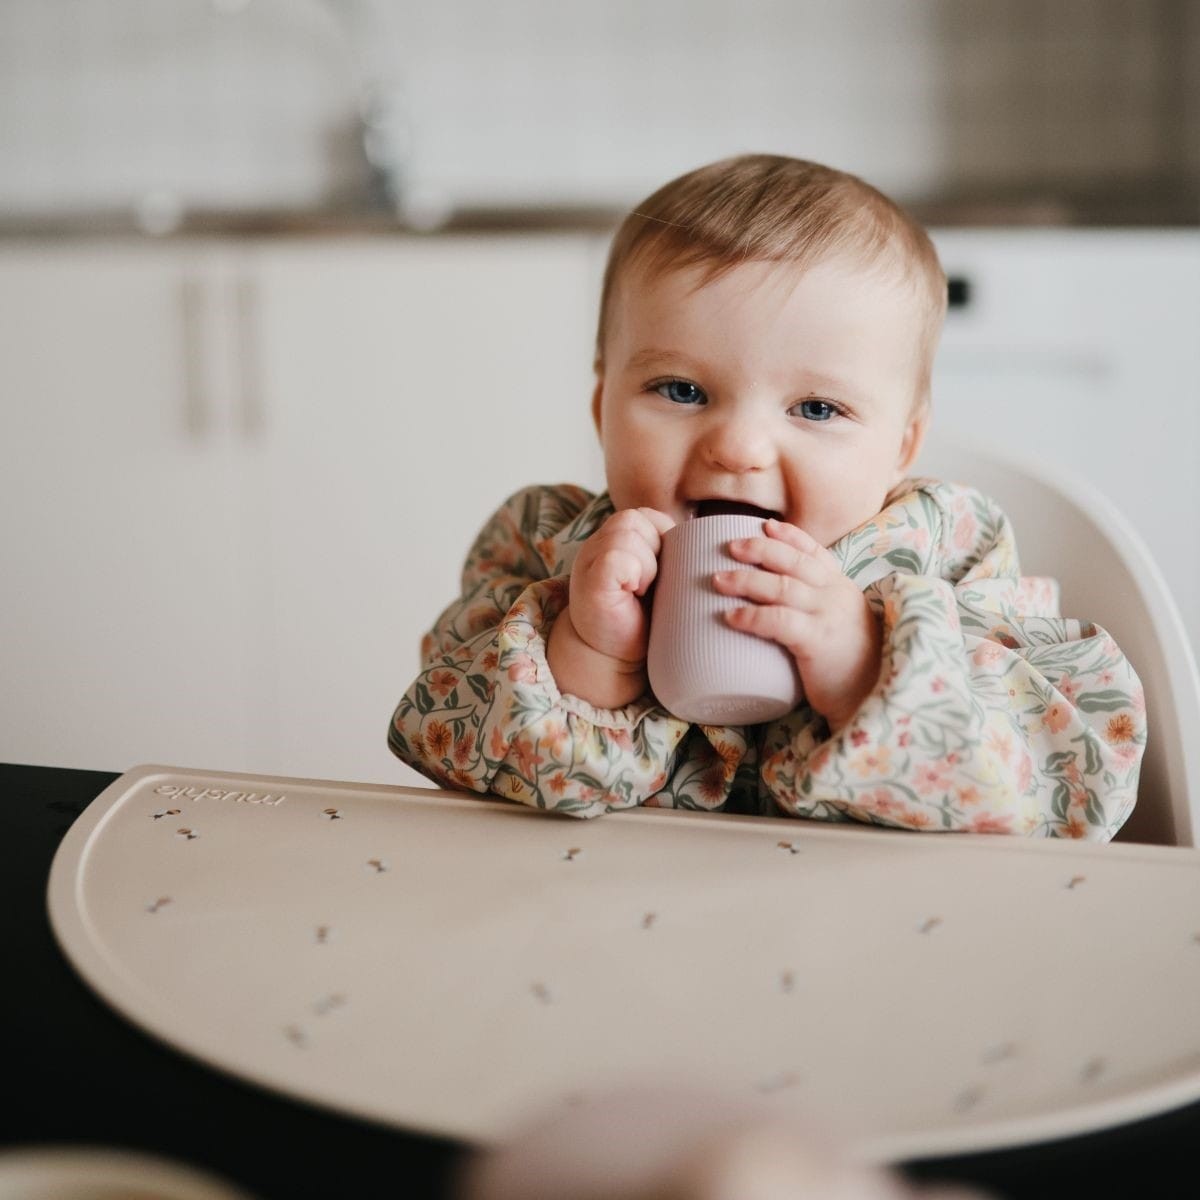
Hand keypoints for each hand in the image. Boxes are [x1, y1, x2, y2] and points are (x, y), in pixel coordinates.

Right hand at [548, 507, 674, 707]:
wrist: (614, 660)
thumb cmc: (642, 620)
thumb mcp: (657, 578)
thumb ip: (667, 553)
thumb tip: (709, 539)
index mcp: (613, 540)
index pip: (645, 516)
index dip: (663, 537)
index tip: (663, 570)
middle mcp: (596, 545)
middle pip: (635, 519)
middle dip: (655, 548)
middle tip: (653, 584)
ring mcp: (590, 561)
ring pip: (627, 533)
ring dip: (646, 563)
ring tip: (643, 590)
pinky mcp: (591, 581)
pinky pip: (617, 557)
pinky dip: (634, 573)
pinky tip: (632, 593)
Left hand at [713, 519, 880, 730]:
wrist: (873, 696)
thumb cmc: (850, 668)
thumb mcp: (839, 627)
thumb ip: (816, 612)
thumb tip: (775, 607)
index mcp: (842, 589)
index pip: (815, 552)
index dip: (790, 536)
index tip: (765, 525)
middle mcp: (836, 595)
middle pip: (793, 561)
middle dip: (760, 549)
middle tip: (730, 547)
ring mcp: (828, 615)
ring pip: (782, 586)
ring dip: (746, 580)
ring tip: (718, 580)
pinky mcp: (818, 640)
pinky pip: (779, 621)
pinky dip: (752, 616)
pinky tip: (730, 617)